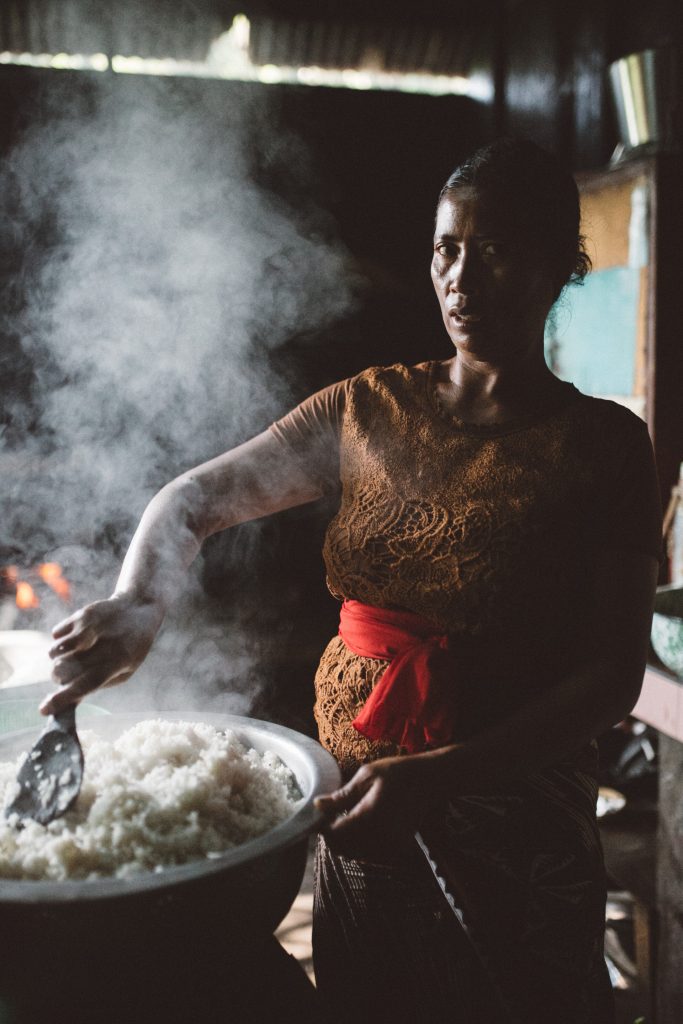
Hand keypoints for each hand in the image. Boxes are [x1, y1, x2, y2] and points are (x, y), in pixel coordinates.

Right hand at [41, 593, 163, 714]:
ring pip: (55, 652)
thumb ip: (96, 685)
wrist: (138, 608)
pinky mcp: (81, 614)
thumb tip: (68, 703)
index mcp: (119, 661)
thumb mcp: (123, 670)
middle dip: (58, 677)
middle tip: (66, 676)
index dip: (63, 698)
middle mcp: (104, 643)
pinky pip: (55, 634)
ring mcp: (91, 627)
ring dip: (57, 659)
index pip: (87, 683)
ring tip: (72, 656)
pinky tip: (75, 639)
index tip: (44, 710)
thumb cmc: (130, 648)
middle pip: (64, 669)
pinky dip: (60, 640)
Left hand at [314, 754, 439, 861]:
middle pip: (344, 849)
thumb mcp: (367, 776)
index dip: (323, 828)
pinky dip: (361, 844)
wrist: (430, 780)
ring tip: (346, 819)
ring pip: (356, 854)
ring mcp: (391, 845)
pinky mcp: (398, 847)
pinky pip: (371, 853)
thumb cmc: (397, 772)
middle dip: (333, 836)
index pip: (336, 835)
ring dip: (346, 841)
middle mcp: (381, 836)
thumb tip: (318, 806)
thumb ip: (342, 795)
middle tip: (331, 818)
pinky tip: (363, 826)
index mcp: (370, 816)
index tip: (320, 817)